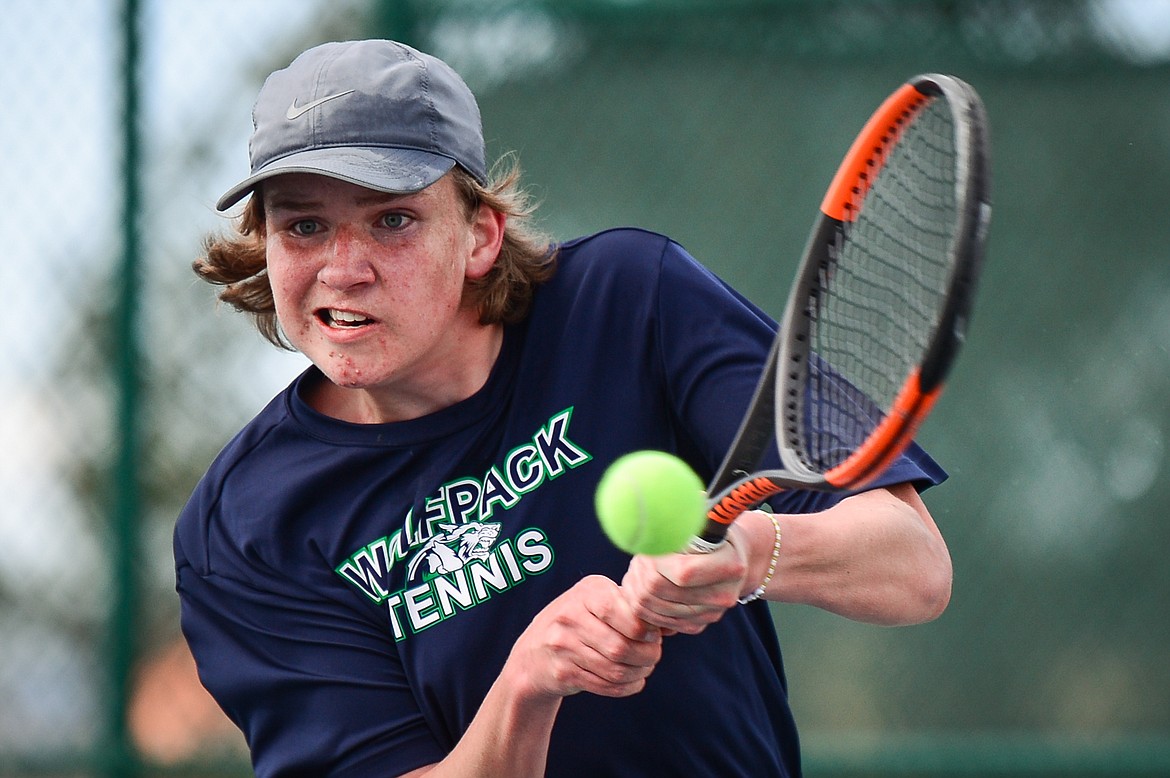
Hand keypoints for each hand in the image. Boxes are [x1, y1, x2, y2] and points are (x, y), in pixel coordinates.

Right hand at [504, 575, 662, 699]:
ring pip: (616, 668)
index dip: (648, 630)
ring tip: (644, 668)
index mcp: (588, 591)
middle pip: (623, 646)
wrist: (534, 654)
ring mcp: (563, 645)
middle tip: (653, 655)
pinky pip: (605, 685)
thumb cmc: (579, 622)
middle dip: (648, 655)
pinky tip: (633, 681)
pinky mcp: (563, 672)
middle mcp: (571, 615)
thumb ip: (631, 608)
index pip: (628, 614)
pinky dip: (627, 687)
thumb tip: (671, 624)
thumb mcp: (598, 602)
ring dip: (639, 672)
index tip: (654, 634)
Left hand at [620, 524, 749, 634]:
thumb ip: (679, 522)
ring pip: (651, 607)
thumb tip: (649, 518)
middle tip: (637, 557)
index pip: (681, 572)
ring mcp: (710, 614)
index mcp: (730, 565)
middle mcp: (723, 595)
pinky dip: (642, 603)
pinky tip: (643, 585)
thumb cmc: (710, 531)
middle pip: (659, 590)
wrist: (729, 558)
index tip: (647, 546)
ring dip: (636, 587)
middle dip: (639, 572)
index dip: (654, 560)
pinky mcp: (696, 625)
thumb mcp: (701, 518)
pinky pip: (656, 620)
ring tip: (639, 568)